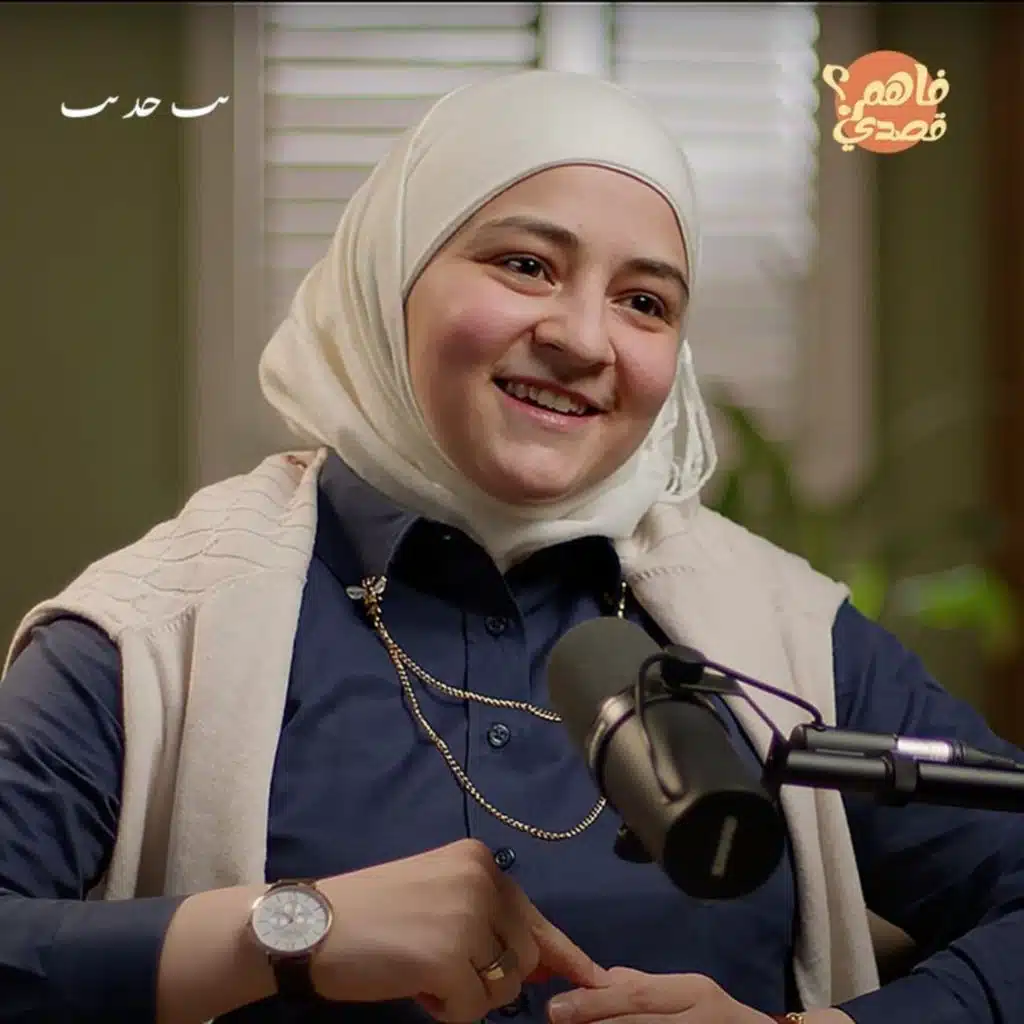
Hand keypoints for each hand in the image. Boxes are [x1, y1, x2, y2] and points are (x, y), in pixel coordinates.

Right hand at [311, 838, 606, 1021]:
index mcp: (479, 861)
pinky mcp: (447, 957)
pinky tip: (414, 986)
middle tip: (440, 968)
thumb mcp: (438, 898)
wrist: (312, 924)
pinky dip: (447, 1011)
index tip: (597, 980)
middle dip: (491, 978)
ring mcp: (466, 917)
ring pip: (504, 986)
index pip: (535, 917)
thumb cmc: (371, 913)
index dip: (564, 955)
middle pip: (523, 956)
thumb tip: (544, 966)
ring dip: (469, 995)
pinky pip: (473, 1011)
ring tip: (423, 971)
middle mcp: (480, 880)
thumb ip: (488, 920)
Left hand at [546, 967, 772, 1023]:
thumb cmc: (722, 1018)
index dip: (596, 1001)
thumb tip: (601, 979)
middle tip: (556, 1018)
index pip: (639, 995)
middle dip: (595, 1021)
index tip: (558, 1005)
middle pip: (640, 1021)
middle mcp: (700, 1017)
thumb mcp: (691, 995)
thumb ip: (648, 987)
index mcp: (694, 992)